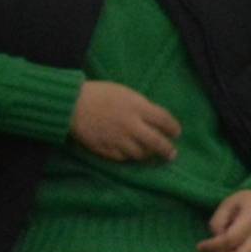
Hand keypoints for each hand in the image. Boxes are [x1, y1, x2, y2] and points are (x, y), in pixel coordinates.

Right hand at [70, 81, 185, 163]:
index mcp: (138, 108)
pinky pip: (122, 158)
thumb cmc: (100, 93)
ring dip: (147, 154)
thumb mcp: (126, 93)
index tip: (176, 133)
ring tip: (150, 155)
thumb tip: (153, 119)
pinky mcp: (105, 149)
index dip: (173, 128)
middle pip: (156, 142)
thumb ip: (141, 106)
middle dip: (167, 150)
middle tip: (172, 154)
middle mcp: (131, 126)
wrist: (73, 105)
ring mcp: (118, 139)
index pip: (164, 120)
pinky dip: (128, 157)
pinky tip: (131, 155)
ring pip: (139, 154)